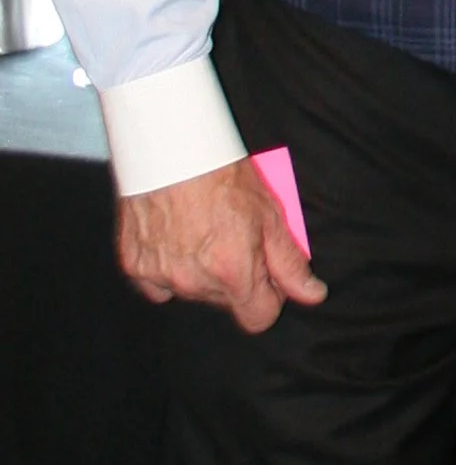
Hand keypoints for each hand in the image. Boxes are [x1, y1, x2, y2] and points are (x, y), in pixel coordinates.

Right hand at [119, 160, 325, 330]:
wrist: (169, 147)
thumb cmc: (222, 173)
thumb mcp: (270, 214)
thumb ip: (289, 262)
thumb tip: (312, 294)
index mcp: (233, 272)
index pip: (258, 318)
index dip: (268, 296)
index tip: (266, 273)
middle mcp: (195, 282)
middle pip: (226, 302)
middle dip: (235, 279)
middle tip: (233, 237)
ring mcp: (160, 276)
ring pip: (192, 293)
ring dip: (201, 274)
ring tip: (203, 232)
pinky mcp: (134, 266)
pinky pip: (157, 284)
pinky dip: (168, 268)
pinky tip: (176, 239)